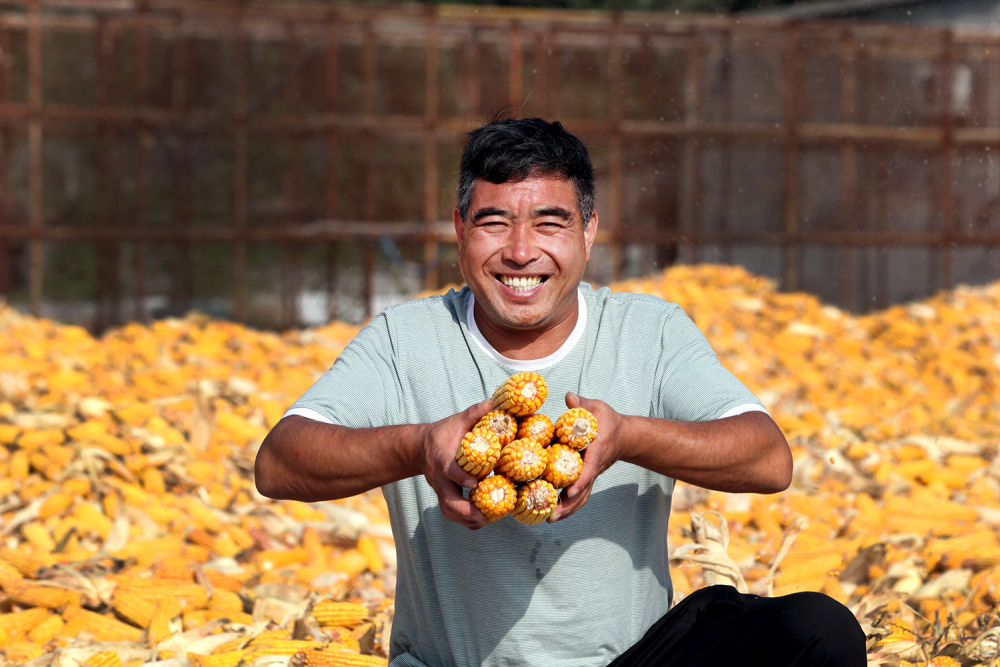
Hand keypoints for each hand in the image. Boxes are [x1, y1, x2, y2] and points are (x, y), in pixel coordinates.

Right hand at [420, 398, 493, 528]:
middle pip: (448, 500)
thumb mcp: (457, 420)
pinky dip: (464, 521)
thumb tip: (494, 401)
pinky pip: (451, 513)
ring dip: (466, 520)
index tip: (476, 483)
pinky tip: (480, 523)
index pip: (450, 471)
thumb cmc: (443, 433)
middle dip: (466, 511)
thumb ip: (474, 413)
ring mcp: (440, 490)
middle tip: (485, 516)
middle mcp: (440, 479)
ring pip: (449, 511)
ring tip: (485, 522)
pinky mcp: (444, 497)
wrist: (420, 448)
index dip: (461, 478)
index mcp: (442, 459)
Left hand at [549, 393, 622, 521]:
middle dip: (568, 504)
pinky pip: (580, 495)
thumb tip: (569, 396)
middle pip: (583, 490)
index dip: (580, 480)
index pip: (589, 469)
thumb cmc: (609, 421)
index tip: (569, 491)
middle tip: (550, 515)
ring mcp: (592, 475)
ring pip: (581, 497)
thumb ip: (582, 404)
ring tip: (549, 519)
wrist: (626, 436)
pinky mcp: (588, 479)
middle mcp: (594, 468)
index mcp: (597, 451)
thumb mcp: (598, 408)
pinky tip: (554, 512)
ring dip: (567, 510)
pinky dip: (569, 506)